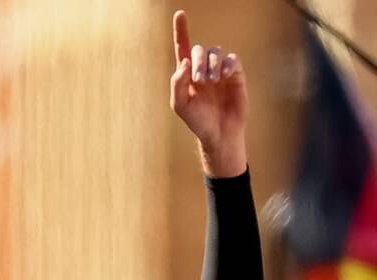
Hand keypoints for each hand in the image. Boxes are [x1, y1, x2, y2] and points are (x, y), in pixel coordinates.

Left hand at [169, 11, 247, 176]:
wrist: (219, 133)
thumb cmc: (198, 121)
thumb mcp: (180, 105)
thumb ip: (177, 83)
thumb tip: (183, 61)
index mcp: (186, 74)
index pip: (183, 47)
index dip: (182, 30)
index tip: (180, 14)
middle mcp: (202, 69)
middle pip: (199, 49)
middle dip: (198, 61)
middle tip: (200, 81)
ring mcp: (219, 70)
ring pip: (216, 52)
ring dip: (211, 65)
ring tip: (212, 82)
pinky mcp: (235, 74)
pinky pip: (231, 59)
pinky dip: (227, 64)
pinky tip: (224, 76)